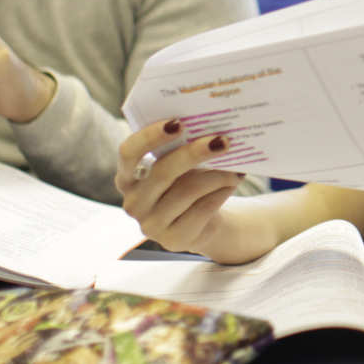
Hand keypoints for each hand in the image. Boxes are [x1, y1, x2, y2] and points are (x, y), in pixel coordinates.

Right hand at [116, 119, 246, 257]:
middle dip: (194, 153)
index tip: (178, 123)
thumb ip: (183, 149)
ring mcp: (150, 225)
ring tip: (235, 168)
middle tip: (221, 140)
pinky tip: (232, 185)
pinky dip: (221, 193)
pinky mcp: (173, 240)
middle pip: (162, 172)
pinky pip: (202, 209)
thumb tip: (212, 132)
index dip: (150, 137)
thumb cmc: (188, 183)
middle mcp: (133, 202)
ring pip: (188, 190)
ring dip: (217, 176)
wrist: (203, 221)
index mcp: (128, 177)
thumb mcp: (181, 165)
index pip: (129, 153)